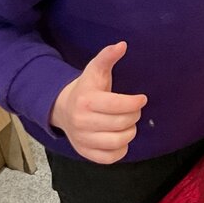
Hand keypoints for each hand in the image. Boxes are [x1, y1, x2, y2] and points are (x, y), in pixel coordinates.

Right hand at [50, 42, 146, 163]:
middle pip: (123, 123)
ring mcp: (83, 140)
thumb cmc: (86, 88)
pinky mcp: (86, 153)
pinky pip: (112, 157)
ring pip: (120, 141)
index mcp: (86, 101)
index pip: (119, 106)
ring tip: (126, 122)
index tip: (141, 99)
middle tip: (132, 110)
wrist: (62, 109)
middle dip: (134, 115)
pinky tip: (119, 137)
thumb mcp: (95, 69)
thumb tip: (122, 44)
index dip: (136, 103)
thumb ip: (107, 57)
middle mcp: (82, 122)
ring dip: (130, 131)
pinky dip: (121, 149)